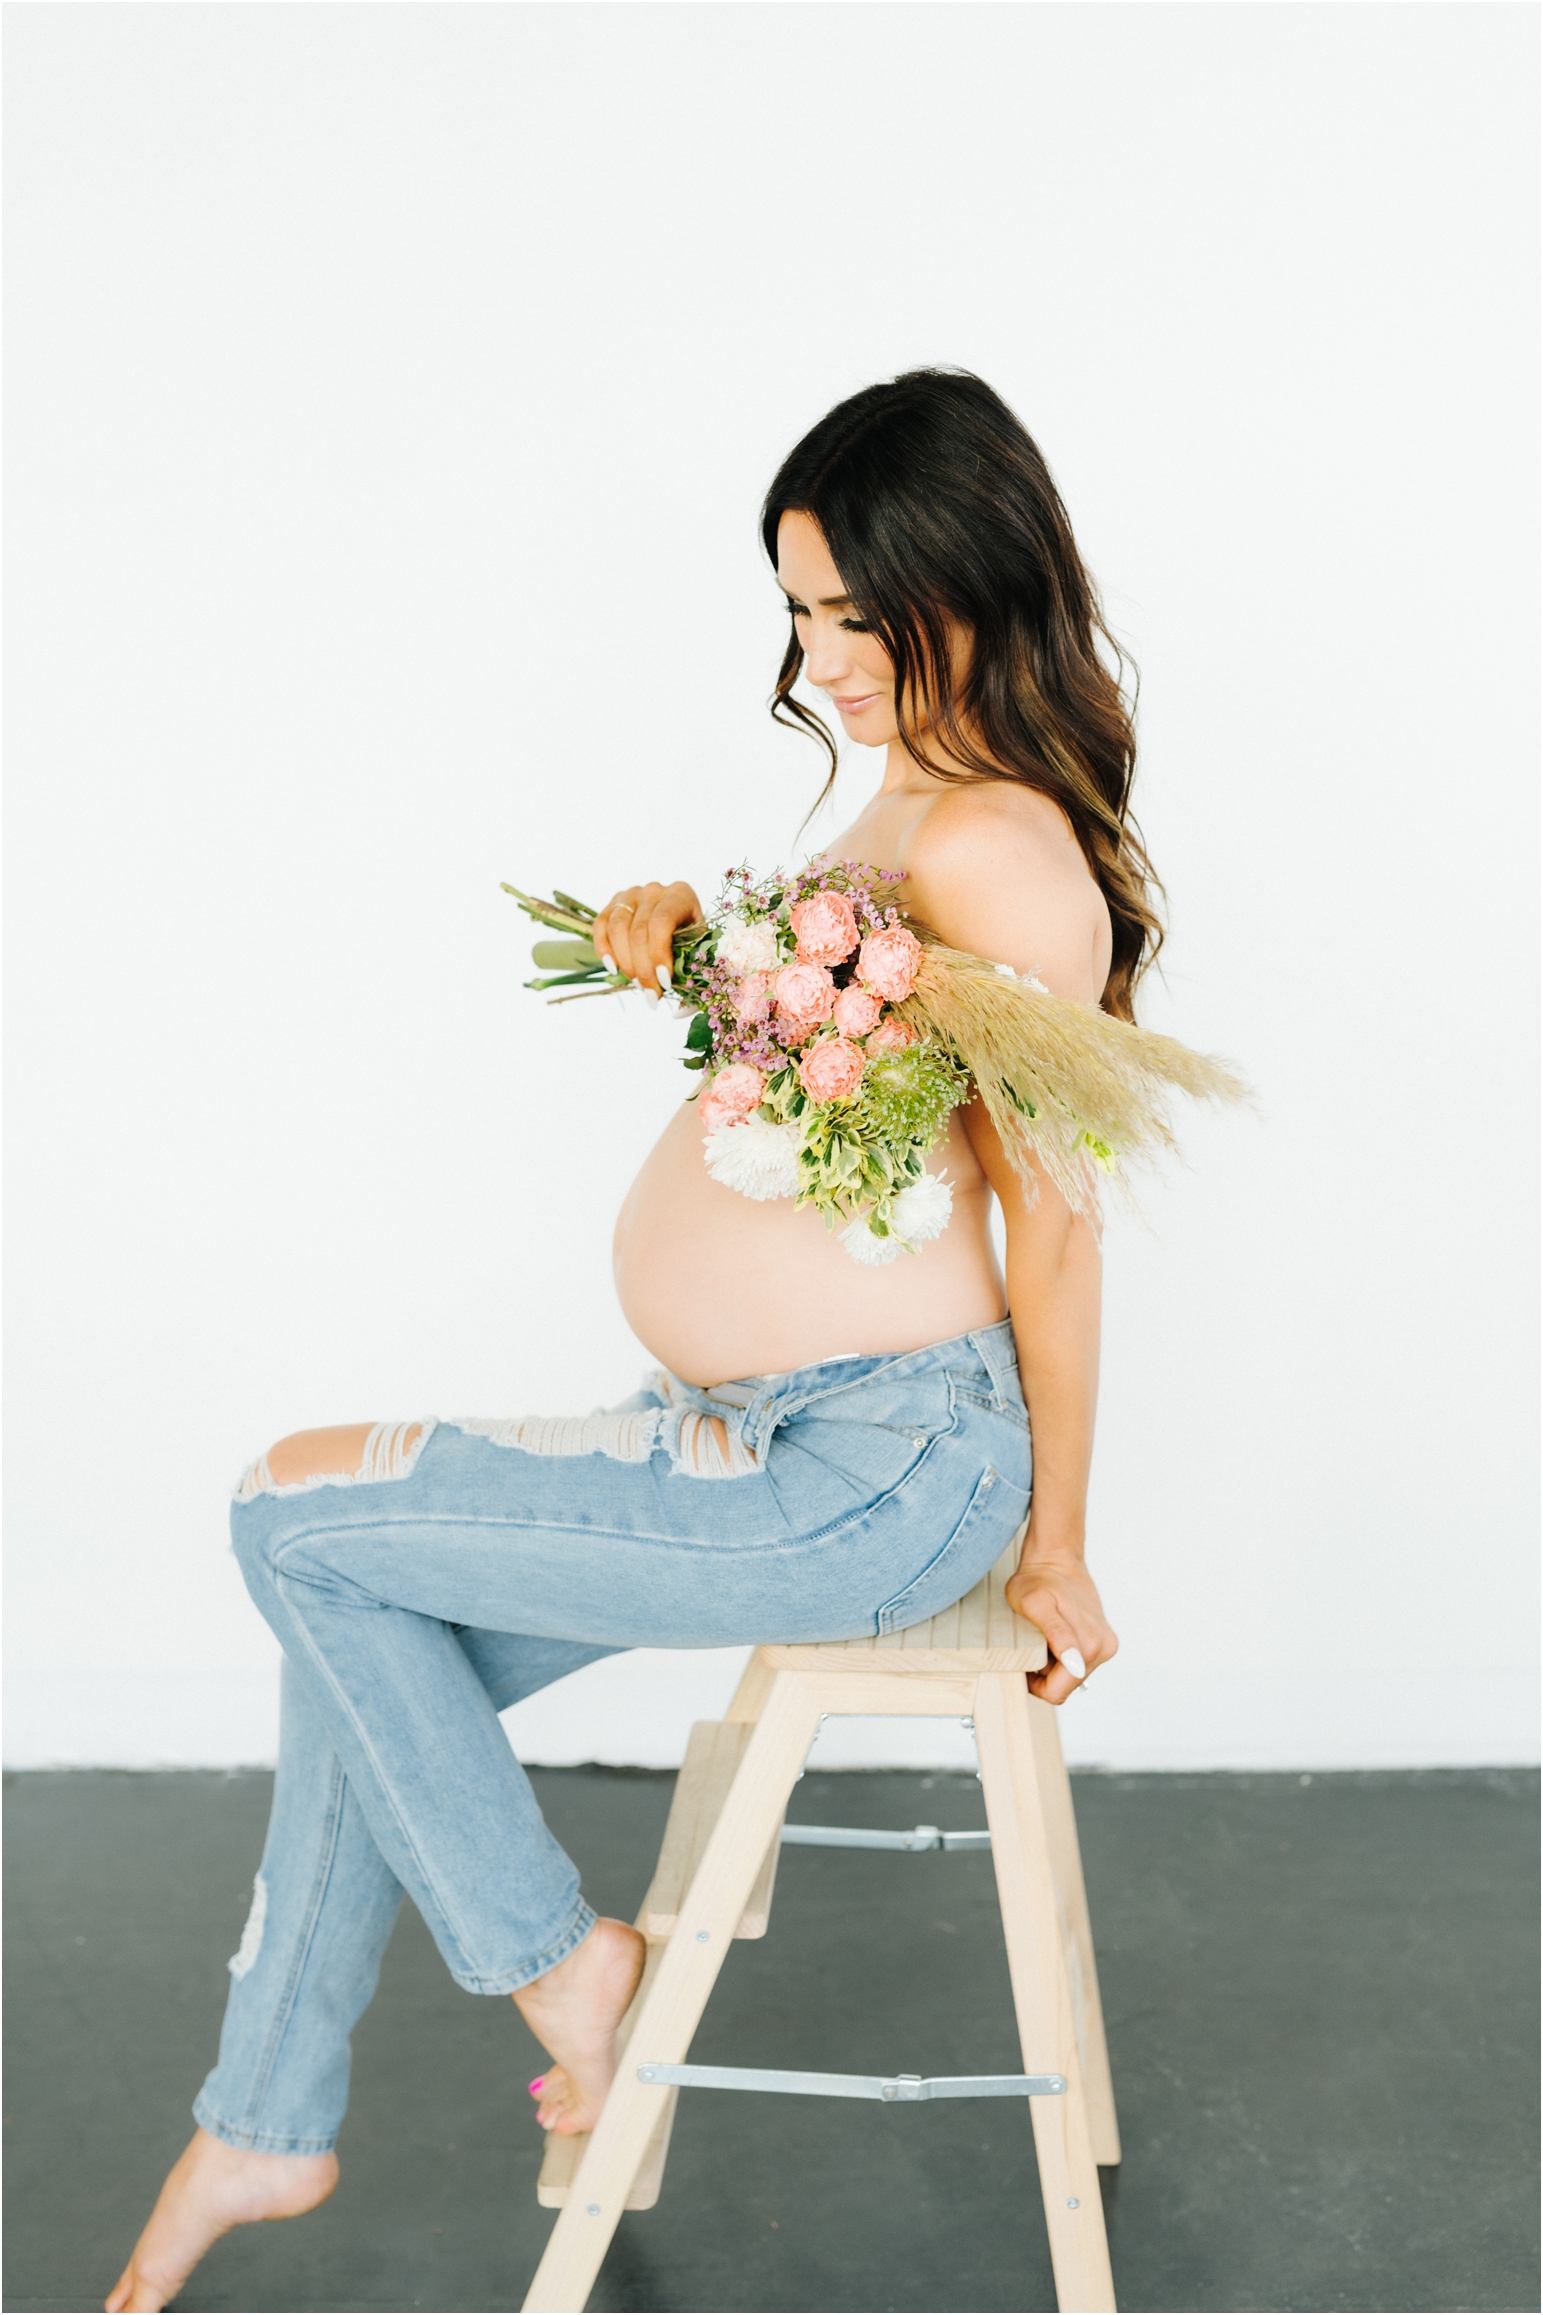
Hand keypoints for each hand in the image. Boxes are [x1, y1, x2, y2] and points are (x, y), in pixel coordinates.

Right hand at [590, 882, 703, 1004]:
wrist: (679, 920)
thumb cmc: (693, 940)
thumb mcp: (701, 954)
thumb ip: (695, 982)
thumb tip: (678, 1013)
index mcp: (681, 895)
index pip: (661, 923)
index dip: (658, 956)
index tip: (664, 984)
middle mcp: (654, 890)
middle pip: (638, 931)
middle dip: (643, 969)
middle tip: (650, 995)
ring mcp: (631, 895)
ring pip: (617, 929)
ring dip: (625, 963)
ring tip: (636, 983)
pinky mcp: (613, 904)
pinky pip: (600, 926)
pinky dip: (604, 950)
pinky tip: (614, 969)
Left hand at [1005, 1541, 1117, 1704]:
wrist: (1055, 1558)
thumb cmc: (1038, 1579)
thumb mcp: (1034, 1604)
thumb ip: (1056, 1635)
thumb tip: (1076, 1665)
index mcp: (1089, 1645)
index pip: (1057, 1692)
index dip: (1034, 1683)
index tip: (1025, 1659)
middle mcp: (1103, 1648)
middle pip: (1066, 1685)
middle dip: (1044, 1672)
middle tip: (1032, 1641)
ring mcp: (1105, 1645)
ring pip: (1071, 1676)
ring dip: (1053, 1663)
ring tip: (1043, 1636)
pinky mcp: (1103, 1641)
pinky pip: (1077, 1664)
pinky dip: (1061, 1655)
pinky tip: (1053, 1635)